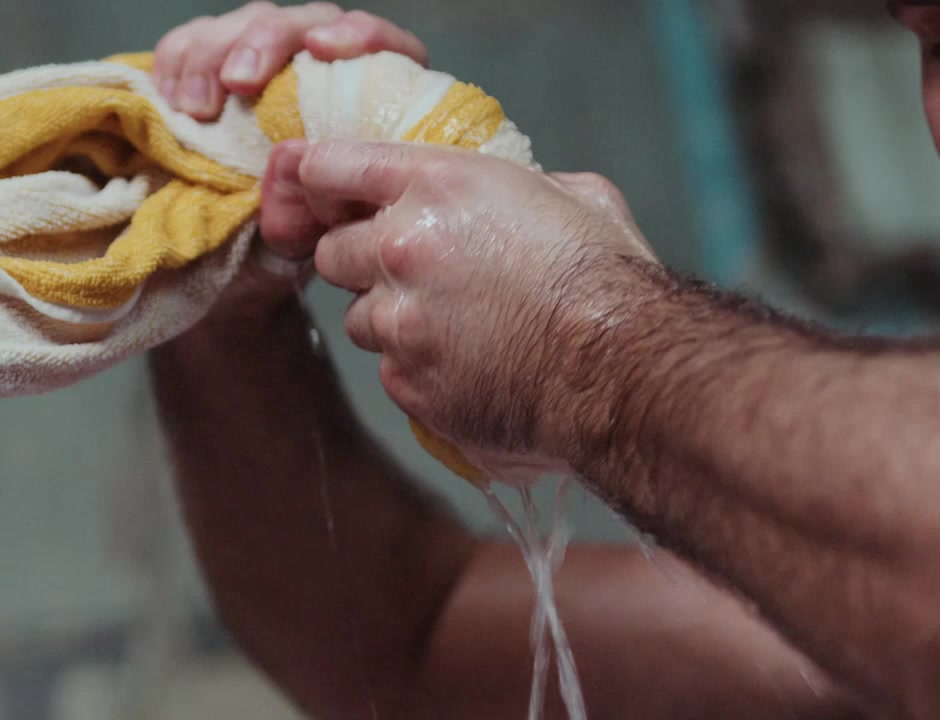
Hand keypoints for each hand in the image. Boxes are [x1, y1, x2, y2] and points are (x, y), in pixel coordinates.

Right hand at [150, 3, 429, 324]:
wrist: (288, 242)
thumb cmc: (325, 225)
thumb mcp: (335, 225)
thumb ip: (326, 204)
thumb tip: (296, 181)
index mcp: (378, 97)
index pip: (383, 44)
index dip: (357, 36)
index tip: (321, 50)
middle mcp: (331, 65)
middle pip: (305, 23)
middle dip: (264, 43)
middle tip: (238, 83)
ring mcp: (278, 59)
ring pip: (249, 24)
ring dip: (213, 54)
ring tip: (195, 109)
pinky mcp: (226, 62)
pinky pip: (197, 38)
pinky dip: (179, 58)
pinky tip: (171, 94)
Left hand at [271, 139, 661, 472]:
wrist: (621, 370)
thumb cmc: (610, 280)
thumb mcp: (573, 195)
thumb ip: (514, 187)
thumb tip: (510, 197)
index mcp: (437, 186)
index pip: (328, 166)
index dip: (318, 183)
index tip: (322, 199)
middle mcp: (402, 249)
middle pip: (333, 252)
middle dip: (365, 262)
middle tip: (419, 275)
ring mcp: (400, 323)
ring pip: (361, 318)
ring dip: (395, 320)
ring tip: (459, 329)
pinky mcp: (409, 384)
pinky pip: (391, 372)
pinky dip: (420, 370)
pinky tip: (473, 369)